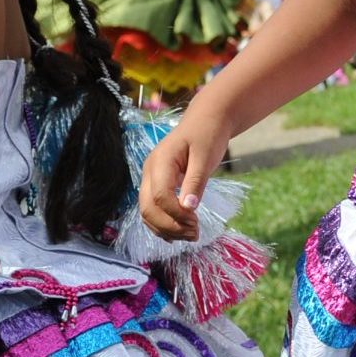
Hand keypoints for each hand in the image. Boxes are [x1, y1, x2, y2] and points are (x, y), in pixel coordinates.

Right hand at [140, 109, 232, 239]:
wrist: (206, 120)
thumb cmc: (208, 134)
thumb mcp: (206, 157)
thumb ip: (195, 182)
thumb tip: (189, 208)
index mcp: (160, 161)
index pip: (160, 197)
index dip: (177, 214)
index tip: (197, 223)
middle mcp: (149, 171)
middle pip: (148, 208)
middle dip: (170, 226)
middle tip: (195, 235)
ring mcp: (150, 178)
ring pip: (147, 212)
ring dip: (166, 229)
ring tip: (191, 236)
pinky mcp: (156, 185)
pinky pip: (152, 210)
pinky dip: (163, 224)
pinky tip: (179, 232)